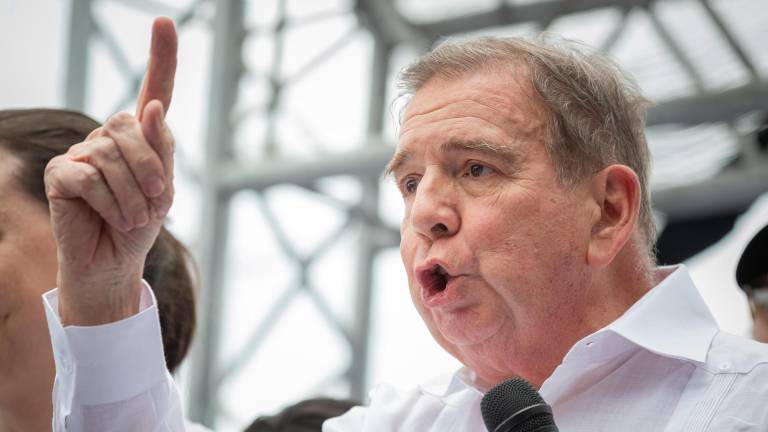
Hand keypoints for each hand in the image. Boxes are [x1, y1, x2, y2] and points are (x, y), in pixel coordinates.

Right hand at [44, 17, 176, 325]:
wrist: (114, 261)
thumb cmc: (141, 224)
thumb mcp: (163, 190)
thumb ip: (160, 151)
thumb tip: (149, 109)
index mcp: (142, 137)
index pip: (155, 90)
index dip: (161, 58)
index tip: (167, 22)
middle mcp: (110, 136)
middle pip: (131, 124)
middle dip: (150, 166)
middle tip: (156, 200)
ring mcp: (81, 152)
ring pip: (111, 154)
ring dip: (133, 193)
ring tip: (135, 217)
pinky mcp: (60, 172)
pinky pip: (88, 176)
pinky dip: (110, 202)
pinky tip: (113, 217)